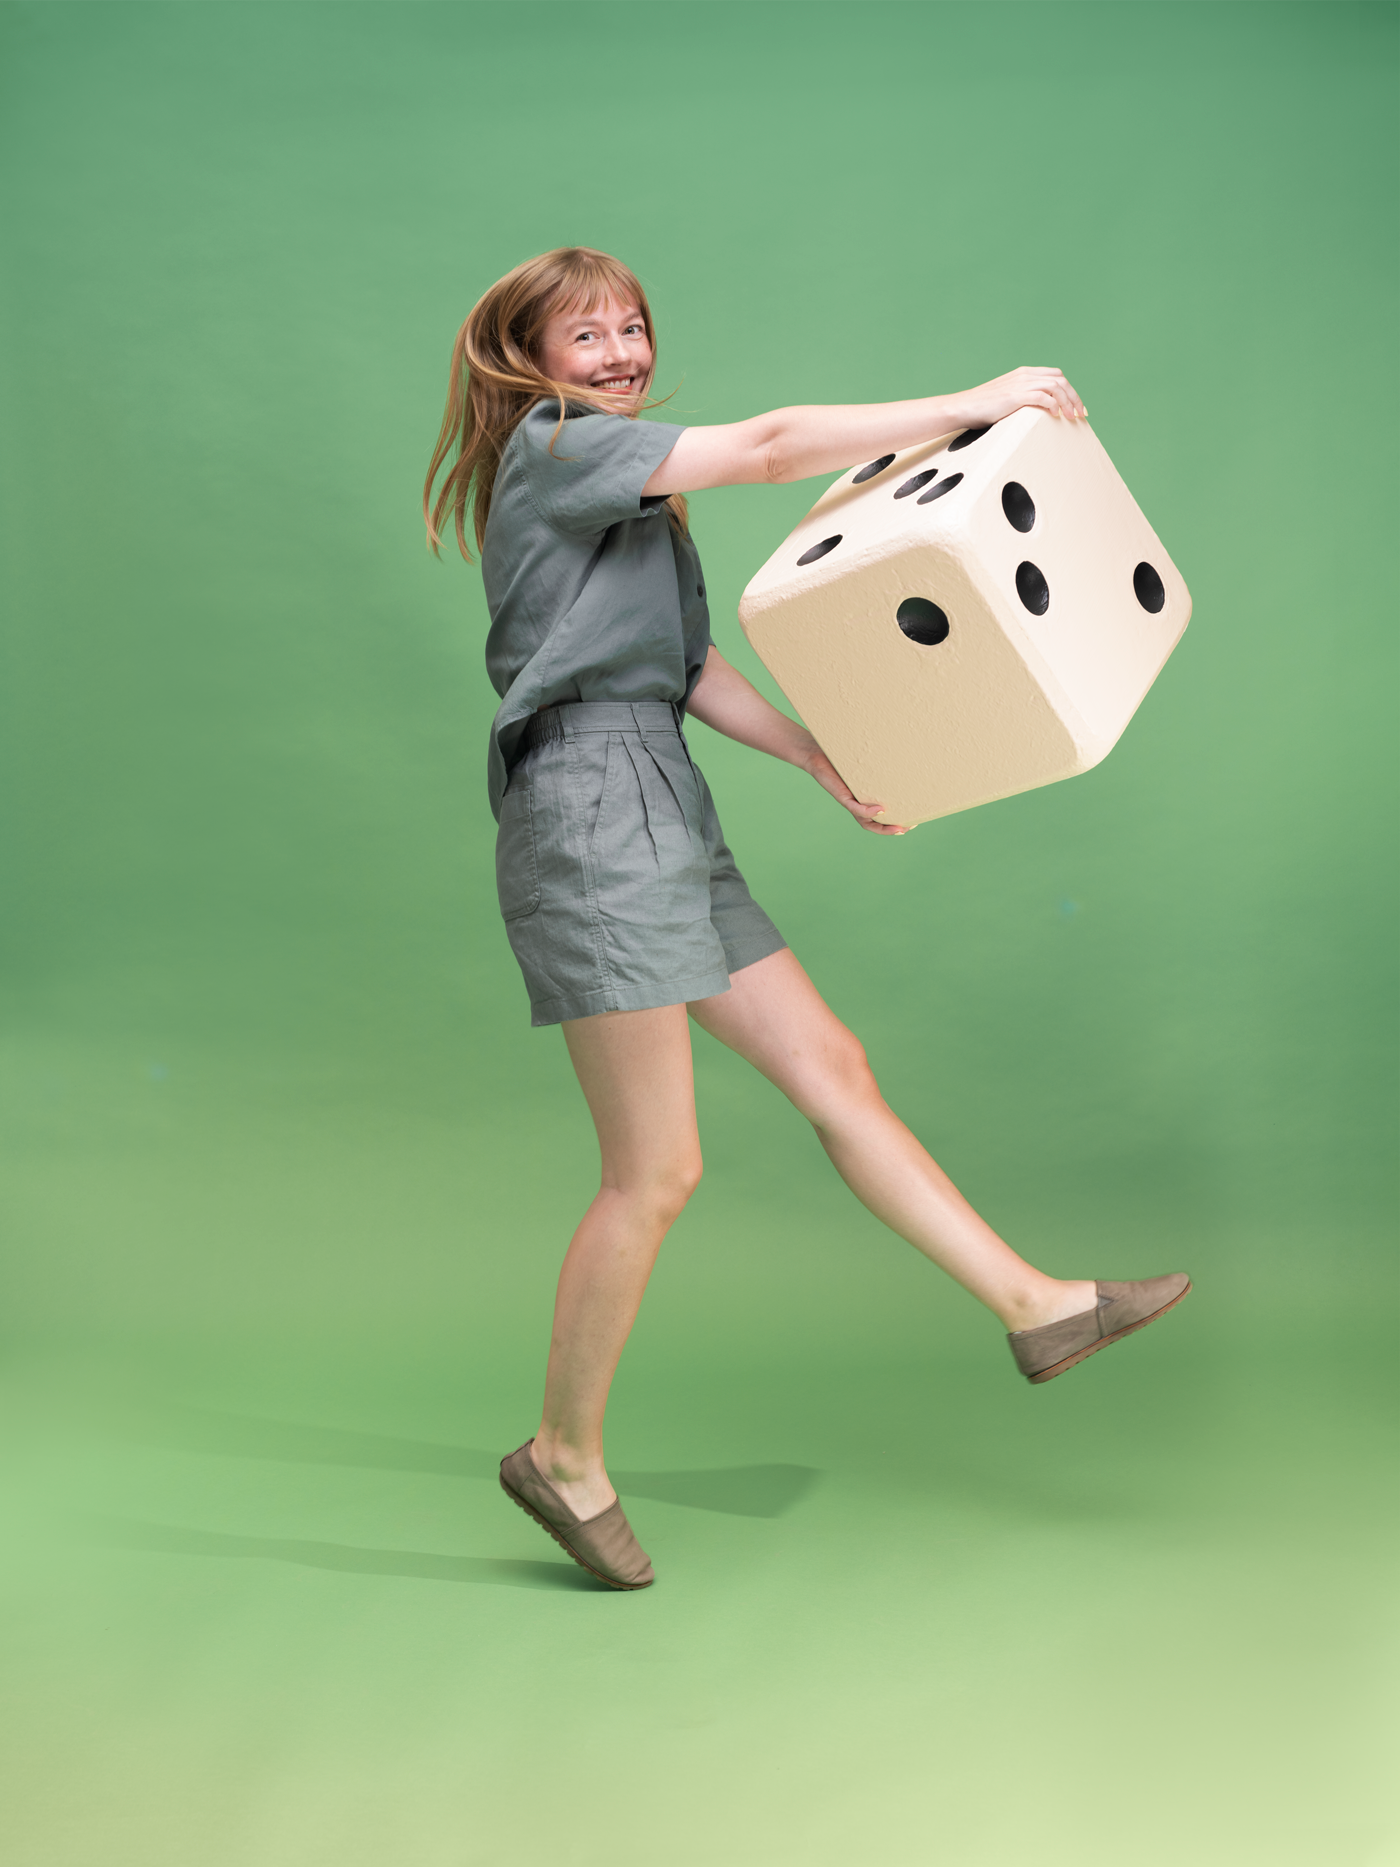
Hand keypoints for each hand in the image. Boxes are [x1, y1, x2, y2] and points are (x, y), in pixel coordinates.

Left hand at [803, 744, 908, 834]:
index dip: (893, 823)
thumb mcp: (861, 762)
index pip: (878, 817)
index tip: (912, 822)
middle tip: (908, 828)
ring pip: (866, 821)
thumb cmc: (840, 757)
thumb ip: (875, 763)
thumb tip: (899, 755)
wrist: (817, 754)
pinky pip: (855, 808)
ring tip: (898, 827)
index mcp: (862, 798)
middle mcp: (855, 803)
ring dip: (883, 827)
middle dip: (891, 829)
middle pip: (874, 825)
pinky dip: (868, 812)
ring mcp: (849, 801)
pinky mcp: (841, 796)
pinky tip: (880, 811)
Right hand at [950, 366, 1085, 428]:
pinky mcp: (1015, 396)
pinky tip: (1056, 415)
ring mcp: (1020, 384)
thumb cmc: (981, 408)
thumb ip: (1021, 399)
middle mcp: (1025, 375)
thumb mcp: (1006, 398)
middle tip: (1081, 415)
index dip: (1070, 390)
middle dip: (1075, 397)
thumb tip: (1036, 413)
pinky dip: (1054, 405)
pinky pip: (1044, 396)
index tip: (1076, 407)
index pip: (1056, 375)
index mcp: (1024, 373)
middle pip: (1061, 379)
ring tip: (1072, 417)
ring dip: (1068, 402)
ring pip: (1056, 386)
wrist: (962, 407)